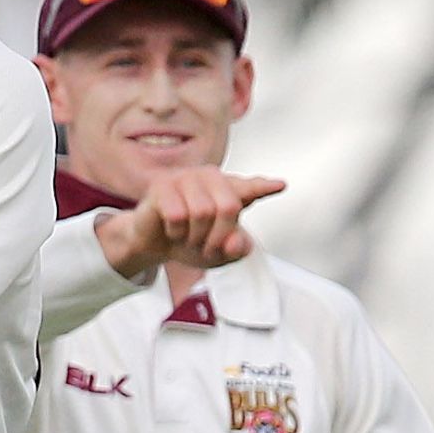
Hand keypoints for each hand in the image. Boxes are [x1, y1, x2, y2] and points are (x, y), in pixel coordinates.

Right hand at [97, 167, 285, 277]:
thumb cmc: (189, 240)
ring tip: (188, 237)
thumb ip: (237, 250)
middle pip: (228, 207)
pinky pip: (176, 214)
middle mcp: (211, 178)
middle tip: (206, 247)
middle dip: (217, 236)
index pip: (251, 188)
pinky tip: (172, 230)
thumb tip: (236, 242)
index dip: (264, 187)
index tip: (280, 185)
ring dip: (194, 236)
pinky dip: (175, 232)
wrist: (154, 244)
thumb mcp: (220, 254)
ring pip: (202, 212)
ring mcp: (186, 178)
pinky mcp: (163, 185)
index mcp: (230, 190)